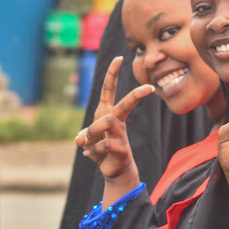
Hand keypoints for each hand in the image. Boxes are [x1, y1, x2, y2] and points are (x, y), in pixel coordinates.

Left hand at [75, 56, 153, 183]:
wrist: (113, 170)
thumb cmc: (101, 150)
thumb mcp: (88, 140)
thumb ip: (83, 136)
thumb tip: (79, 140)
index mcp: (107, 113)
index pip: (109, 90)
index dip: (112, 74)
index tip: (119, 58)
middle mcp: (116, 120)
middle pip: (125, 104)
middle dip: (136, 96)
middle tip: (149, 88)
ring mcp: (121, 134)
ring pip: (105, 122)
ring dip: (91, 134)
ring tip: (89, 145)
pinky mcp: (122, 147)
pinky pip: (102, 144)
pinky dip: (93, 151)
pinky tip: (95, 157)